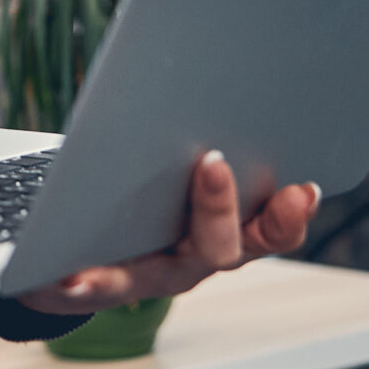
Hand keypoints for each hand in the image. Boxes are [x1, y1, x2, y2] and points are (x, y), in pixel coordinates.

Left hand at [20, 151, 320, 314]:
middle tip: (213, 161)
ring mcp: (146, 278)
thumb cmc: (138, 194)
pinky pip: (90, 289)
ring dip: (141, 256)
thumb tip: (199, 79)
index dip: (290, 213)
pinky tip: (65, 273)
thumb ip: (189, 136)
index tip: (304, 187)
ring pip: (155, 276)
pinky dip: (81, 281)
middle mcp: (191, 260)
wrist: (74, 248)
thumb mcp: (170, 163)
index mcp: (221, 230)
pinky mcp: (96, 287)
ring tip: (139, 222)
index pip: (270, 228)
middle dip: (220, 204)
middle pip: (223, 248)